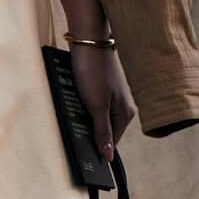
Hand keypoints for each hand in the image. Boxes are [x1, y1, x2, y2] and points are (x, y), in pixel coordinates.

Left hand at [69, 43, 135, 163]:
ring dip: (84, 119)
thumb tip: (109, 157)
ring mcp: (113, 97)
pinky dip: (82, 107)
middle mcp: (123, 107)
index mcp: (125, 114)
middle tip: (73, 133)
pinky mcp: (102, 88)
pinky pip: (92, 106)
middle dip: (89, 133)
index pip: (111, 143)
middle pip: (104, 131)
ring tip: (73, 113)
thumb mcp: (96, 105)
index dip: (97, 149)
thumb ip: (102, 131)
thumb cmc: (93, 72)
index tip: (82, 156)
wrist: (88, 41)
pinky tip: (73, 103)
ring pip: (96, 118)